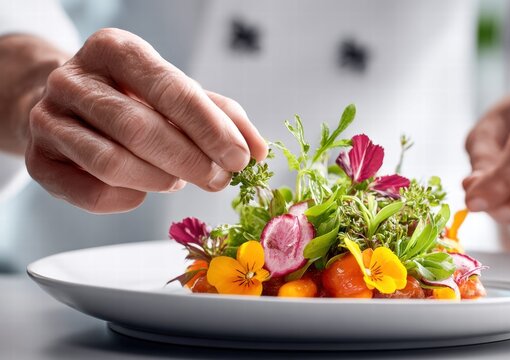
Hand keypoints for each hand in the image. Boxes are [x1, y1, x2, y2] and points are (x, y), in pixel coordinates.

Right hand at [25, 28, 267, 212]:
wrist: (72, 107)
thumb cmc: (135, 100)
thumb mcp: (179, 96)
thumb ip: (222, 117)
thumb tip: (259, 150)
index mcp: (114, 49)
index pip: (170, 88)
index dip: (210, 128)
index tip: (240, 157)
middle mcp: (73, 79)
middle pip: (139, 129)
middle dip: (189, 160)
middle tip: (218, 179)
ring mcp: (48, 119)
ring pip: (111, 162)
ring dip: (158, 179)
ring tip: (178, 180)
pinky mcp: (37, 159)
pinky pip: (89, 192)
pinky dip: (127, 198)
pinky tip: (141, 189)